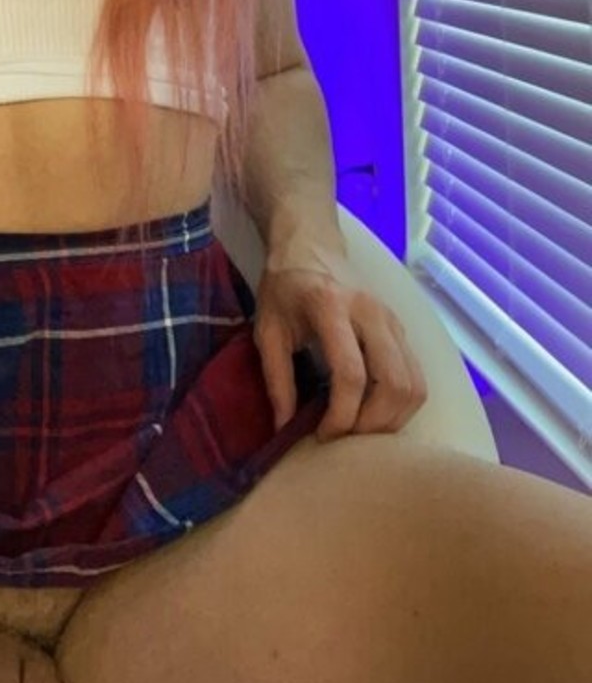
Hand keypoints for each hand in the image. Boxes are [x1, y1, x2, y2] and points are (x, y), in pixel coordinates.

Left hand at [252, 232, 427, 441]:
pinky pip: (417, 376)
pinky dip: (402, 404)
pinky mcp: (402, 328)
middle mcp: (371, 312)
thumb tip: (284, 427)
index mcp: (331, 307)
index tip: (322, 435)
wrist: (310, 244)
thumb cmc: (284, 287)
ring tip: (361, 430)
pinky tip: (376, 413)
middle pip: (394, 383)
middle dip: (373, 424)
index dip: (341, 414)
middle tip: (346, 438)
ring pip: (414, 383)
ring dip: (393, 418)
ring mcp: (392, 319)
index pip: (351, 373)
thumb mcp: (267, 329)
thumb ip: (276, 378)